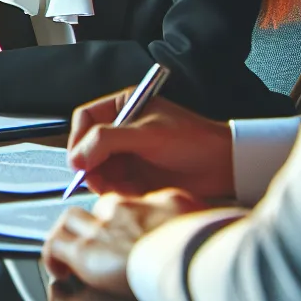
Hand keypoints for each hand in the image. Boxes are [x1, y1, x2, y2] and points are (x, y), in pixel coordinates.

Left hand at [42, 189, 204, 295]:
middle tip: (101, 248)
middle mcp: (127, 208)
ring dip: (70, 236)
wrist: (189, 261)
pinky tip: (59, 272)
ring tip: (71, 257)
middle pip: (103, 207)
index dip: (130, 219)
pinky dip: (52, 256)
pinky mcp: (84, 251)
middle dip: (99, 225)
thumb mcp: (216, 227)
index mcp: (162, 200)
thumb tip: (222, 225)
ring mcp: (103, 227)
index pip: (137, 203)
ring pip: (71, 219)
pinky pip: (55, 245)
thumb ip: (207, 224)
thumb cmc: (209, 250)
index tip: (133, 235)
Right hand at [67, 91, 234, 198]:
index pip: (85, 119)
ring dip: (103, 182)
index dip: (78, 139)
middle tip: (95, 180)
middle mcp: (121, 130)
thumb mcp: (147, 134)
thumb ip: (108, 140)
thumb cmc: (193, 140)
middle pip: (87, 148)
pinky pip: (114, 186)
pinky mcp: (135, 177)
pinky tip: (133, 194)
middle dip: (90, 165)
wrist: (224, 166)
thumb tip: (76, 157)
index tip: (78, 160)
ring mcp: (127, 155)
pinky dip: (117, 192)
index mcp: (123, 107)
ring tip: (118, 189)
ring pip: (98, 170)